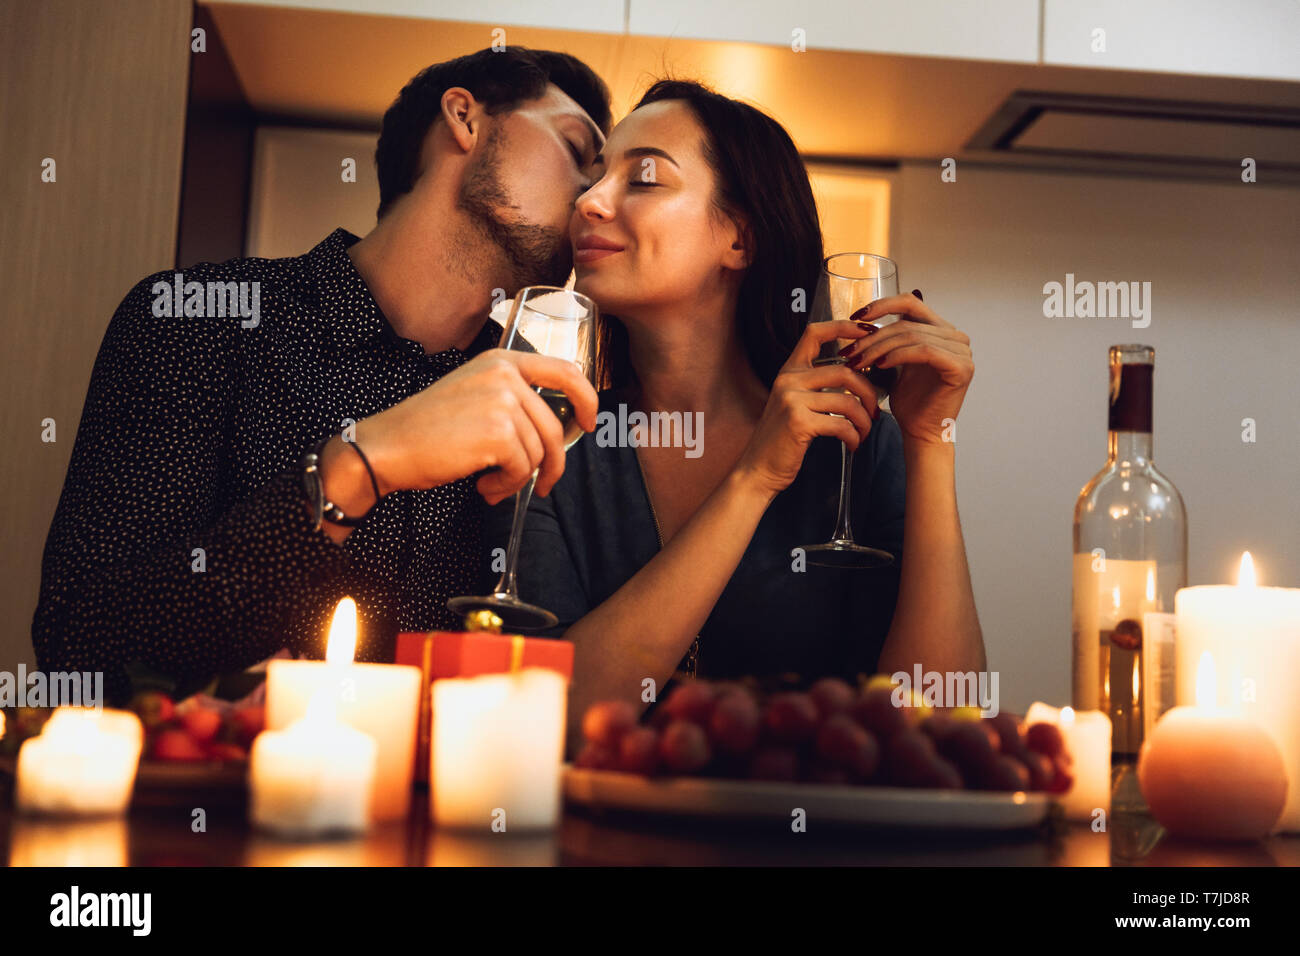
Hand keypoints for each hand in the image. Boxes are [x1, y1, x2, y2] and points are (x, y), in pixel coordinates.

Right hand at [360, 349, 598, 504]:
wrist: (387, 447)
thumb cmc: (426, 430)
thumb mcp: (473, 394)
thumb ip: (510, 400)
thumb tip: (553, 429)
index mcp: (501, 360)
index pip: (565, 370)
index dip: (586, 399)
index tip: (588, 423)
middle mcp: (505, 375)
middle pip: (553, 427)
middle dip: (551, 464)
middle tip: (541, 486)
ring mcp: (502, 401)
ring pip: (538, 452)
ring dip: (517, 478)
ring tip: (490, 484)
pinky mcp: (498, 432)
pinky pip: (521, 468)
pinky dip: (505, 485)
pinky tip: (482, 486)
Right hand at [734, 320, 876, 498]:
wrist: (758, 469)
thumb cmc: (782, 440)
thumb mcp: (794, 404)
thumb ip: (816, 386)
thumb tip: (856, 376)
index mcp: (789, 371)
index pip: (815, 333)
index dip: (844, 327)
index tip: (868, 331)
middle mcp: (789, 380)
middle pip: (845, 371)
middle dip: (869, 392)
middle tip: (874, 411)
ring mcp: (792, 400)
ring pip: (848, 401)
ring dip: (864, 420)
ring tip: (864, 432)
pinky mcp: (798, 422)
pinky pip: (841, 424)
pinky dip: (854, 436)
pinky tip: (852, 444)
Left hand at [839, 290, 972, 446]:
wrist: (921, 432)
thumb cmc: (910, 401)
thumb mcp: (894, 362)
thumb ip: (889, 338)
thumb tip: (864, 318)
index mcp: (941, 330)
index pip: (910, 302)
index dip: (881, 305)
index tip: (855, 317)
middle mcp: (956, 336)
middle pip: (906, 322)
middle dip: (873, 337)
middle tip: (850, 351)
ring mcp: (962, 351)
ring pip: (912, 336)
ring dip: (879, 348)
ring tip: (859, 361)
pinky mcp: (961, 367)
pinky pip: (923, 351)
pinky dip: (898, 355)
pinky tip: (880, 365)